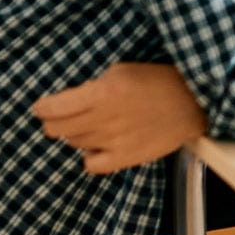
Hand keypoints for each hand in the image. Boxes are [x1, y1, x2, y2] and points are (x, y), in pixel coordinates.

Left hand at [33, 62, 207, 174]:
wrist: (194, 102)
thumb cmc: (160, 80)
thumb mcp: (122, 70)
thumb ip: (94, 86)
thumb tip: (71, 100)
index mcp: (103, 93)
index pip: (54, 107)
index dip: (42, 107)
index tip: (40, 107)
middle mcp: (105, 119)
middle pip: (58, 129)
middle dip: (53, 122)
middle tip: (58, 117)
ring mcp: (115, 141)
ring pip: (74, 144)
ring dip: (74, 135)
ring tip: (87, 126)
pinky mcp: (126, 158)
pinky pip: (91, 165)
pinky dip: (89, 157)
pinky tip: (97, 146)